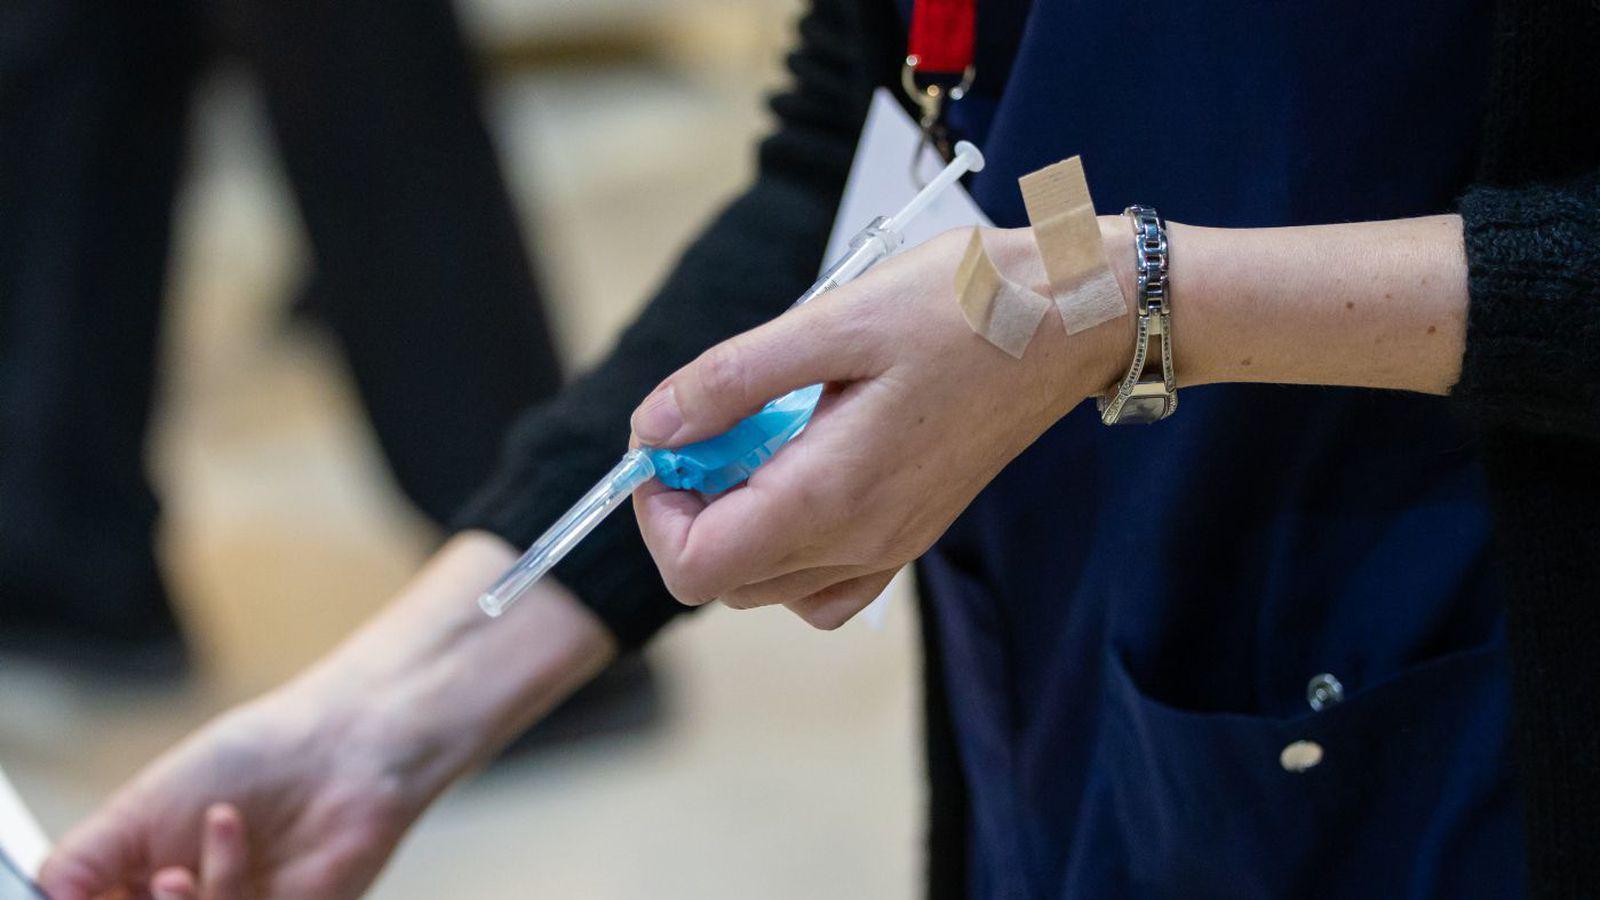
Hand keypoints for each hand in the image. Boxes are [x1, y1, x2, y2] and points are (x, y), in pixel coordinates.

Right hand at [40, 687, 424, 899]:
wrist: (345, 746)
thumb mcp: (144, 804)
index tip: (84, 895)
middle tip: (153, 882)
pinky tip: (228, 833)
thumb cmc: (253, 758)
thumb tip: (44, 895)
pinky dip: (223, 889)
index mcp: (144, 881)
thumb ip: (83, 860)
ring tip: (179, 868)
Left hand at [628, 223, 1130, 628]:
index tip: (668, 439)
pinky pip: (824, 583)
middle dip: (691, 509)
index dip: (655, 510)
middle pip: (724, 581)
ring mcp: (891, 546)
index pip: (695, 566)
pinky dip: (788, 547)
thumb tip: (653, 427)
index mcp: (833, 494)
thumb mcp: (833, 321)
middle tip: (712, 424)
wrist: (1071, 317)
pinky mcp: (911, 534)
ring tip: (757, 440)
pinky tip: (799, 472)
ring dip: (736, 525)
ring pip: (769, 586)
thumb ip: (732, 379)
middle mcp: (861, 541)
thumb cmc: (964, 306)